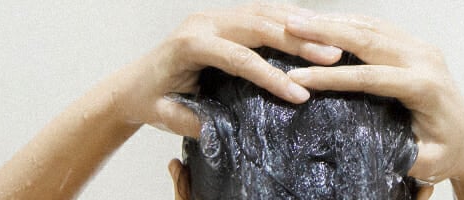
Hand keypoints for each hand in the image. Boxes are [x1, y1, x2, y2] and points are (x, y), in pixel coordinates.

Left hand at [108, 3, 342, 136]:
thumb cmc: (150, 101)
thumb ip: (194, 121)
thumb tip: (225, 130)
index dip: (272, 77)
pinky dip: (289, 19)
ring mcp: (214, 16)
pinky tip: (315, 28)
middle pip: (259, 27)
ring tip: (332, 41)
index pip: (240, 58)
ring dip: (301, 27)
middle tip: (331, 56)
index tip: (300, 94)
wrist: (132, 84)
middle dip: (298, 42)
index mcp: (190, 44)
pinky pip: (262, 12)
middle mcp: (203, 23)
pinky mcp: (225, 18)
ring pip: (264, 13)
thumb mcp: (167, 116)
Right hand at [284, 12, 463, 188]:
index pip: (370, 77)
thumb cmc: (447, 153)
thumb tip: (357, 147)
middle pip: (369, 40)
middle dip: (327, 32)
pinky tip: (325, 23)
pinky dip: (351, 23)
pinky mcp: (417, 46)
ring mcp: (423, 49)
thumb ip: (397, 155)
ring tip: (299, 20)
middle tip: (292, 26)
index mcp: (425, 87)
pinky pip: (380, 28)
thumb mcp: (424, 162)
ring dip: (335, 22)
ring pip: (373, 27)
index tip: (299, 77)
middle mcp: (425, 60)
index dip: (331, 77)